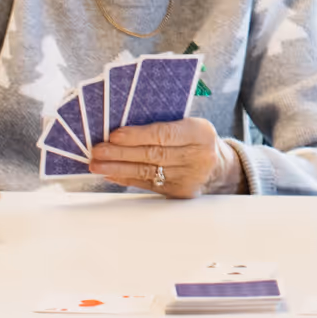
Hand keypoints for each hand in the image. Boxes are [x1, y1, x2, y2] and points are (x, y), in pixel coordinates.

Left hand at [91, 116, 241, 197]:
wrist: (218, 166)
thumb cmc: (196, 140)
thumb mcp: (189, 125)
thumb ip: (164, 124)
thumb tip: (123, 129)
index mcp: (200, 133)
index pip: (164, 134)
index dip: (137, 136)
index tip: (114, 135)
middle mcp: (198, 156)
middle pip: (153, 155)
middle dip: (121, 153)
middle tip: (98, 151)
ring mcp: (189, 177)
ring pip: (147, 172)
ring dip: (118, 168)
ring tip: (98, 165)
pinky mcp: (180, 193)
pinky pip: (148, 184)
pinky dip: (127, 178)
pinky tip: (112, 174)